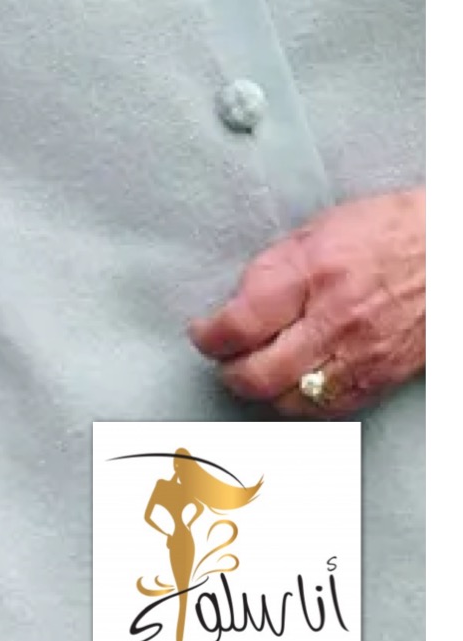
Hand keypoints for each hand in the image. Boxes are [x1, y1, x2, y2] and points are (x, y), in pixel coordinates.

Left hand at [188, 188, 424, 414]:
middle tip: (222, 360)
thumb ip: (271, 271)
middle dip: (228, 372)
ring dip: (264, 392)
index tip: (202, 334)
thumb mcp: (313, 233)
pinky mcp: (382, 377)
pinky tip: (294, 386)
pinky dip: (303, 403)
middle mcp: (335, 321)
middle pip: (259, 375)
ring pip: (292, 402)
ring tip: (254, 373)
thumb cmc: (385, 231)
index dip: (208, 337)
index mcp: (310, 274)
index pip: (240, 324)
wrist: (446, 251)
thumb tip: (235, 303)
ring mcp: (361, 356)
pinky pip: (330, 408)